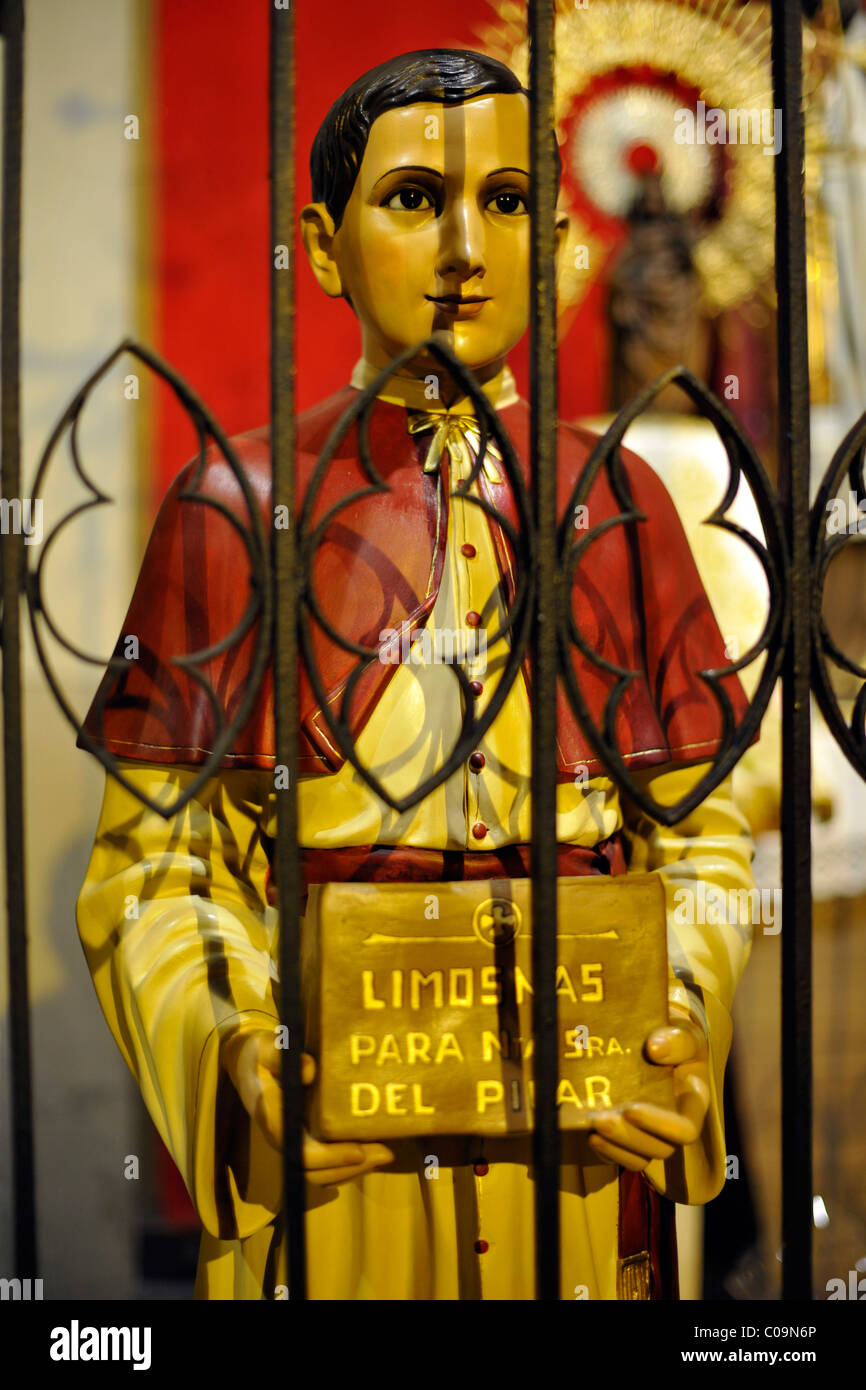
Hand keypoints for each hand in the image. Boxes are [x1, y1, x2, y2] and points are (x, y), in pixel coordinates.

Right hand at [221, 1029, 393, 1185]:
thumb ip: (280, 1054)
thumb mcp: (265, 1046)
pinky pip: (325, 1164)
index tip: (359, 1151)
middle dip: (351, 1168)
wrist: (247, 1062)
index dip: (331, 1158)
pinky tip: (371, 1150)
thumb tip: (311, 1071)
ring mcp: (293, 1142)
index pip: (302, 1153)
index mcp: (274, 1120)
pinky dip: (348, 1164)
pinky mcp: (303, 1139)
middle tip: (387, 1153)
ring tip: (384, 1154)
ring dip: (353, 1170)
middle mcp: (284, 1139)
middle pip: (316, 1171)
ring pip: (322, 1173)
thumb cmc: (259, 1053)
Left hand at [587, 1007, 709, 1172]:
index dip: (660, 1126)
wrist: (659, 1042)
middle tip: (599, 1119)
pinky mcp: (631, 1136)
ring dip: (614, 1147)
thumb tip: (655, 1048)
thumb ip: (676, 1039)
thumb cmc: (675, 1039)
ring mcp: (652, 1133)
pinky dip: (605, 1150)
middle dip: (628, 1138)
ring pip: (639, 1158)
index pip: (685, 1130)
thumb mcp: (683, 1033)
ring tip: (591, 1126)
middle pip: (659, 1149)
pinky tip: (587, 1132)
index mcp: (693, 1103)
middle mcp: (674, 1125)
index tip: (631, 1109)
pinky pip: (620, 1155)